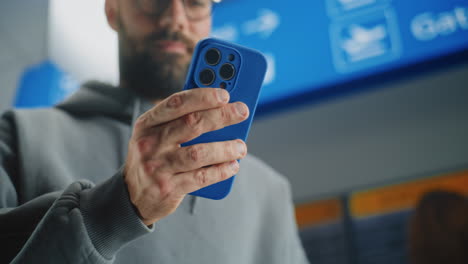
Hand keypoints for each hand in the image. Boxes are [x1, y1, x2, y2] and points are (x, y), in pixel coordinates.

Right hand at [124, 88, 248, 225]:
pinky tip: (233, 165)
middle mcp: (150, 143)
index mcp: (147, 124)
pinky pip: (201, 177)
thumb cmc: (152, 158)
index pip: (177, 103)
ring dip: (225, 148)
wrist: (132, 196)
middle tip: (241, 112)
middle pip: (192, 124)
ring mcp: (158, 167)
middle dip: (221, 116)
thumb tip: (219, 108)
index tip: (224, 94)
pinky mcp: (168, 188)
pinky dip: (221, 171)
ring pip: (199, 153)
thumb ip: (179, 120)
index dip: (203, 97)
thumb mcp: (154, 135)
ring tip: (241, 147)